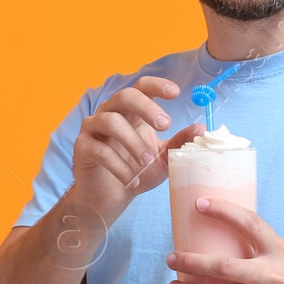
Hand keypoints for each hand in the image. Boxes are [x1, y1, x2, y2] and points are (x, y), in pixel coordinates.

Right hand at [68, 76, 203, 220]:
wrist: (110, 198)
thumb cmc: (136, 171)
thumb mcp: (163, 157)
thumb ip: (179, 142)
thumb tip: (201, 128)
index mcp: (130, 111)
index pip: (141, 87)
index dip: (156, 85)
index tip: (176, 93)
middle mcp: (110, 113)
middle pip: (124, 96)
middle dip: (146, 108)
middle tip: (165, 126)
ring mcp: (93, 129)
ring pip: (111, 121)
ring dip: (132, 141)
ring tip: (147, 161)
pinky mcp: (82, 148)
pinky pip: (100, 150)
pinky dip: (119, 166)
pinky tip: (131, 181)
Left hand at [164, 197, 283, 283]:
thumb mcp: (279, 257)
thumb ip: (252, 245)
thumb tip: (207, 224)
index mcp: (278, 252)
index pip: (251, 224)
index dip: (225, 212)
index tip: (199, 204)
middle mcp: (273, 277)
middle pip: (224, 267)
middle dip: (191, 263)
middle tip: (171, 259)